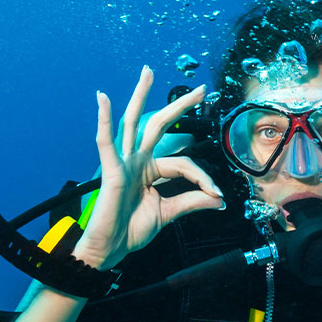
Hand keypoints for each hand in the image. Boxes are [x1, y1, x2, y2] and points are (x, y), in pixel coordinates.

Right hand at [73, 66, 224, 270]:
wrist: (110, 249)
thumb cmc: (131, 231)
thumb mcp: (169, 213)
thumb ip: (192, 201)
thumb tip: (218, 199)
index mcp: (150, 170)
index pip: (184, 163)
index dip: (203, 179)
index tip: (217, 196)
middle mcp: (137, 160)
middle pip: (160, 125)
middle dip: (180, 106)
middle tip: (200, 88)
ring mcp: (124, 162)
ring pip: (134, 122)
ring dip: (141, 95)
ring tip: (147, 72)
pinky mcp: (111, 170)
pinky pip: (106, 141)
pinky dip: (103, 119)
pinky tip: (102, 98)